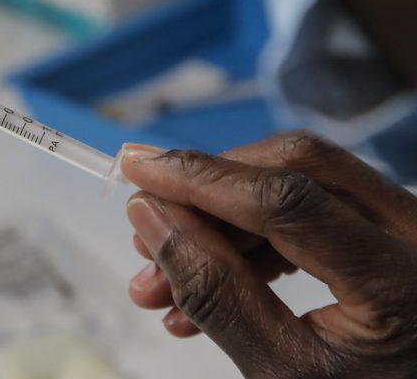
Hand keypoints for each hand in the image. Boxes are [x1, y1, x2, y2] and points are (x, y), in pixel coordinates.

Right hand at [121, 134, 416, 378]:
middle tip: (146, 233)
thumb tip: (148, 217)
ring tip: (164, 281)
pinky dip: (254, 235)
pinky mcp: (393, 228)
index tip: (135, 168)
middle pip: (296, 167)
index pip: (287, 201)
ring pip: (301, 182)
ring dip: (222, 223)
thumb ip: (215, 295)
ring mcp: (410, 225)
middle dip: (207, 194)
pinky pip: (317, 205)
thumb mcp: (281, 371)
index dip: (201, 178)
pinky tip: (211, 275)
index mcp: (399, 280)